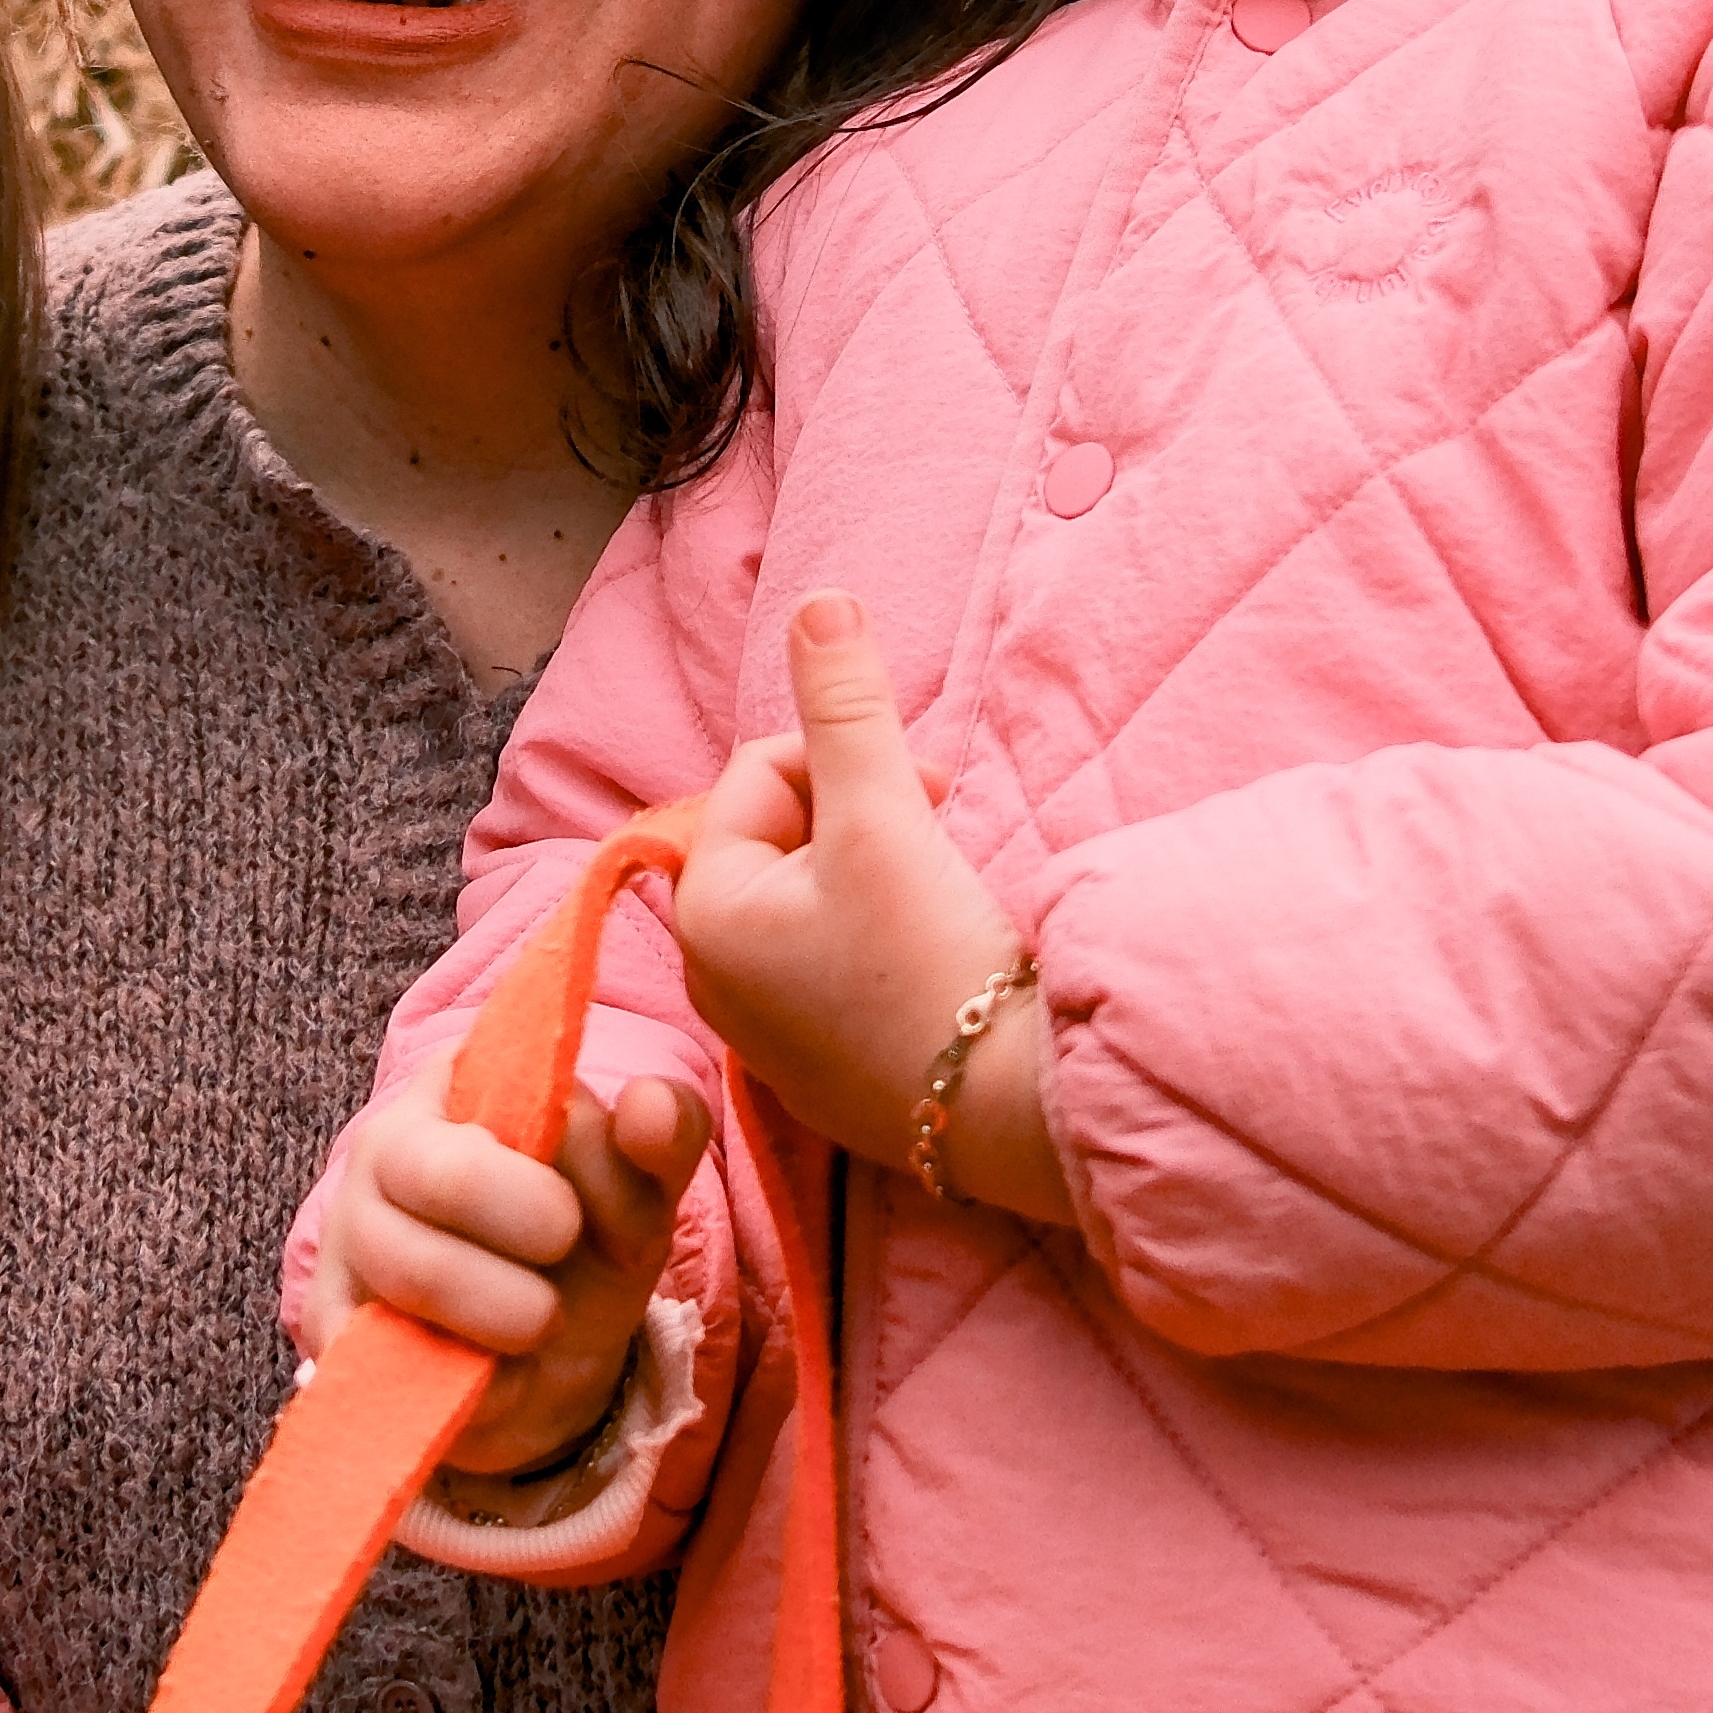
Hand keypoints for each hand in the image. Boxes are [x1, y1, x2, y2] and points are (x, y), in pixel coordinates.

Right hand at [317, 1071, 704, 1487]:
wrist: (542, 1361)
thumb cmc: (583, 1246)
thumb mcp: (642, 1189)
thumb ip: (666, 1133)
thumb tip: (649, 1108)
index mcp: (463, 1082)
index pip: (521, 1093)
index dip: (587, 1161)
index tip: (606, 1199)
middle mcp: (387, 1144)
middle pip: (447, 1175)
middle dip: (534, 1228)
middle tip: (567, 1252)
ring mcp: (348, 1237)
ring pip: (411, 1269)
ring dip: (504, 1312)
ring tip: (540, 1323)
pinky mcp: (330, 1327)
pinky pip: (389, 1354)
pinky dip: (463, 1379)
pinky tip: (497, 1376)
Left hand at [673, 594, 1066, 1224]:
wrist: (1007, 1113)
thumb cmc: (933, 958)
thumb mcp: (885, 814)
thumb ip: (845, 703)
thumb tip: (817, 598)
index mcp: (705, 911)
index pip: (764, 772)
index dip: (848, 761)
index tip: (926, 793)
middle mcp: (712, 980)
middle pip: (784, 837)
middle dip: (861, 817)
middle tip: (936, 841)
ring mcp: (764, 1036)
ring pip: (813, 901)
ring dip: (874, 876)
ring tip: (937, 905)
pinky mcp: (819, 1073)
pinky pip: (834, 970)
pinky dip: (880, 946)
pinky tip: (933, 966)